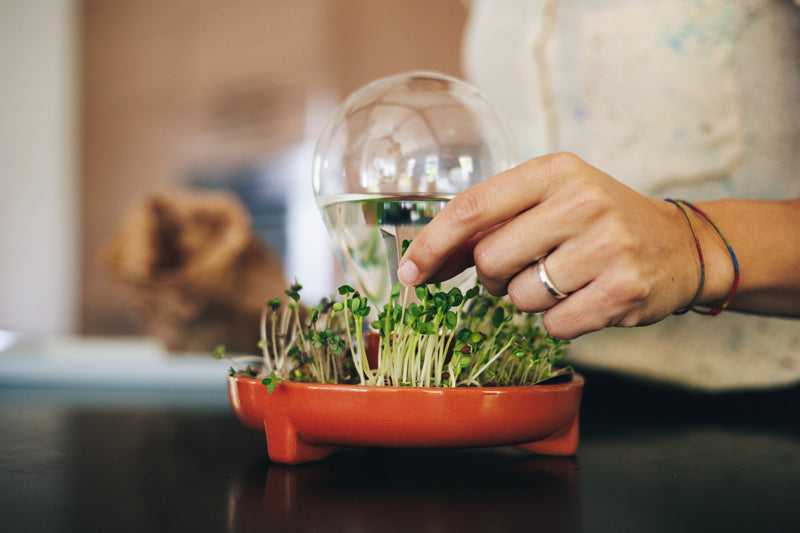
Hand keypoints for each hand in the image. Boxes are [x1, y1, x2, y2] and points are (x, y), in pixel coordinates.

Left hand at [397, 152, 704, 338]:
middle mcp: (582, 201)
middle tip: (522, 267)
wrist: (678, 246)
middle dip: (493, 276)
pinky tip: (585, 297)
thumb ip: (489, 223)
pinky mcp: (623, 291)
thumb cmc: (596, 222)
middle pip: (489, 260)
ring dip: (528, 299)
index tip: (409, 273)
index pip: (472, 207)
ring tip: (564, 278)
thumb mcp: (548, 201)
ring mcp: (607, 246)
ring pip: (520, 298)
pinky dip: (557, 320)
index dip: (432, 244)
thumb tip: (422, 264)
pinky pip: (553, 324)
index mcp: (554, 170)